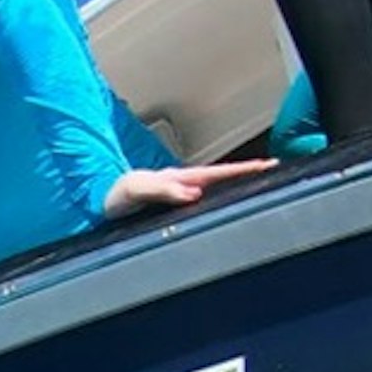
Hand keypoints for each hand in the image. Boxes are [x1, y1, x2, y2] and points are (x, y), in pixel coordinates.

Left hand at [103, 159, 275, 219]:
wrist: (99, 202)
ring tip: (257, 182)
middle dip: (246, 173)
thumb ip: (164, 190)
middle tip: (272, 170)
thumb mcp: (138, 189)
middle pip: (220, 176)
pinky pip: (201, 198)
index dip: (241, 170)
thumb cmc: (115, 195)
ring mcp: (177, 193)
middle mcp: (180, 182)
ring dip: (235, 184)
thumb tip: (194, 193)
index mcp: (176, 177)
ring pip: (212, 186)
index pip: (216, 173)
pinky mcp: (171, 205)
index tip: (265, 167)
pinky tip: (225, 203)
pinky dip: (218, 196)